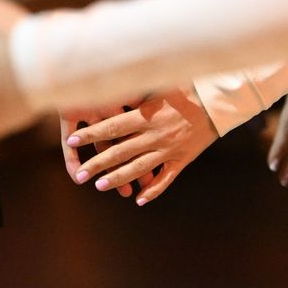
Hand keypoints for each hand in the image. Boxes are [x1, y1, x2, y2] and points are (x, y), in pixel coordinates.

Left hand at [61, 87, 216, 204]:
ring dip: (118, 179)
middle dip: (97, 164)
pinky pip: (166, 179)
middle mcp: (154, 135)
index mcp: (145, 116)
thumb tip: (109, 88)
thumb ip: (135, 94)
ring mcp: (168, 150)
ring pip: (139, 168)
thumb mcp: (157, 87)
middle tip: (80, 175)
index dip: (90, 135)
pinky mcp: (182, 160)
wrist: (216, 103)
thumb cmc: (184, 90)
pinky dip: (153, 190)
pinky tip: (139, 200)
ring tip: (100, 186)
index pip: (111, 127)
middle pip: (120, 152)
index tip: (71, 141)